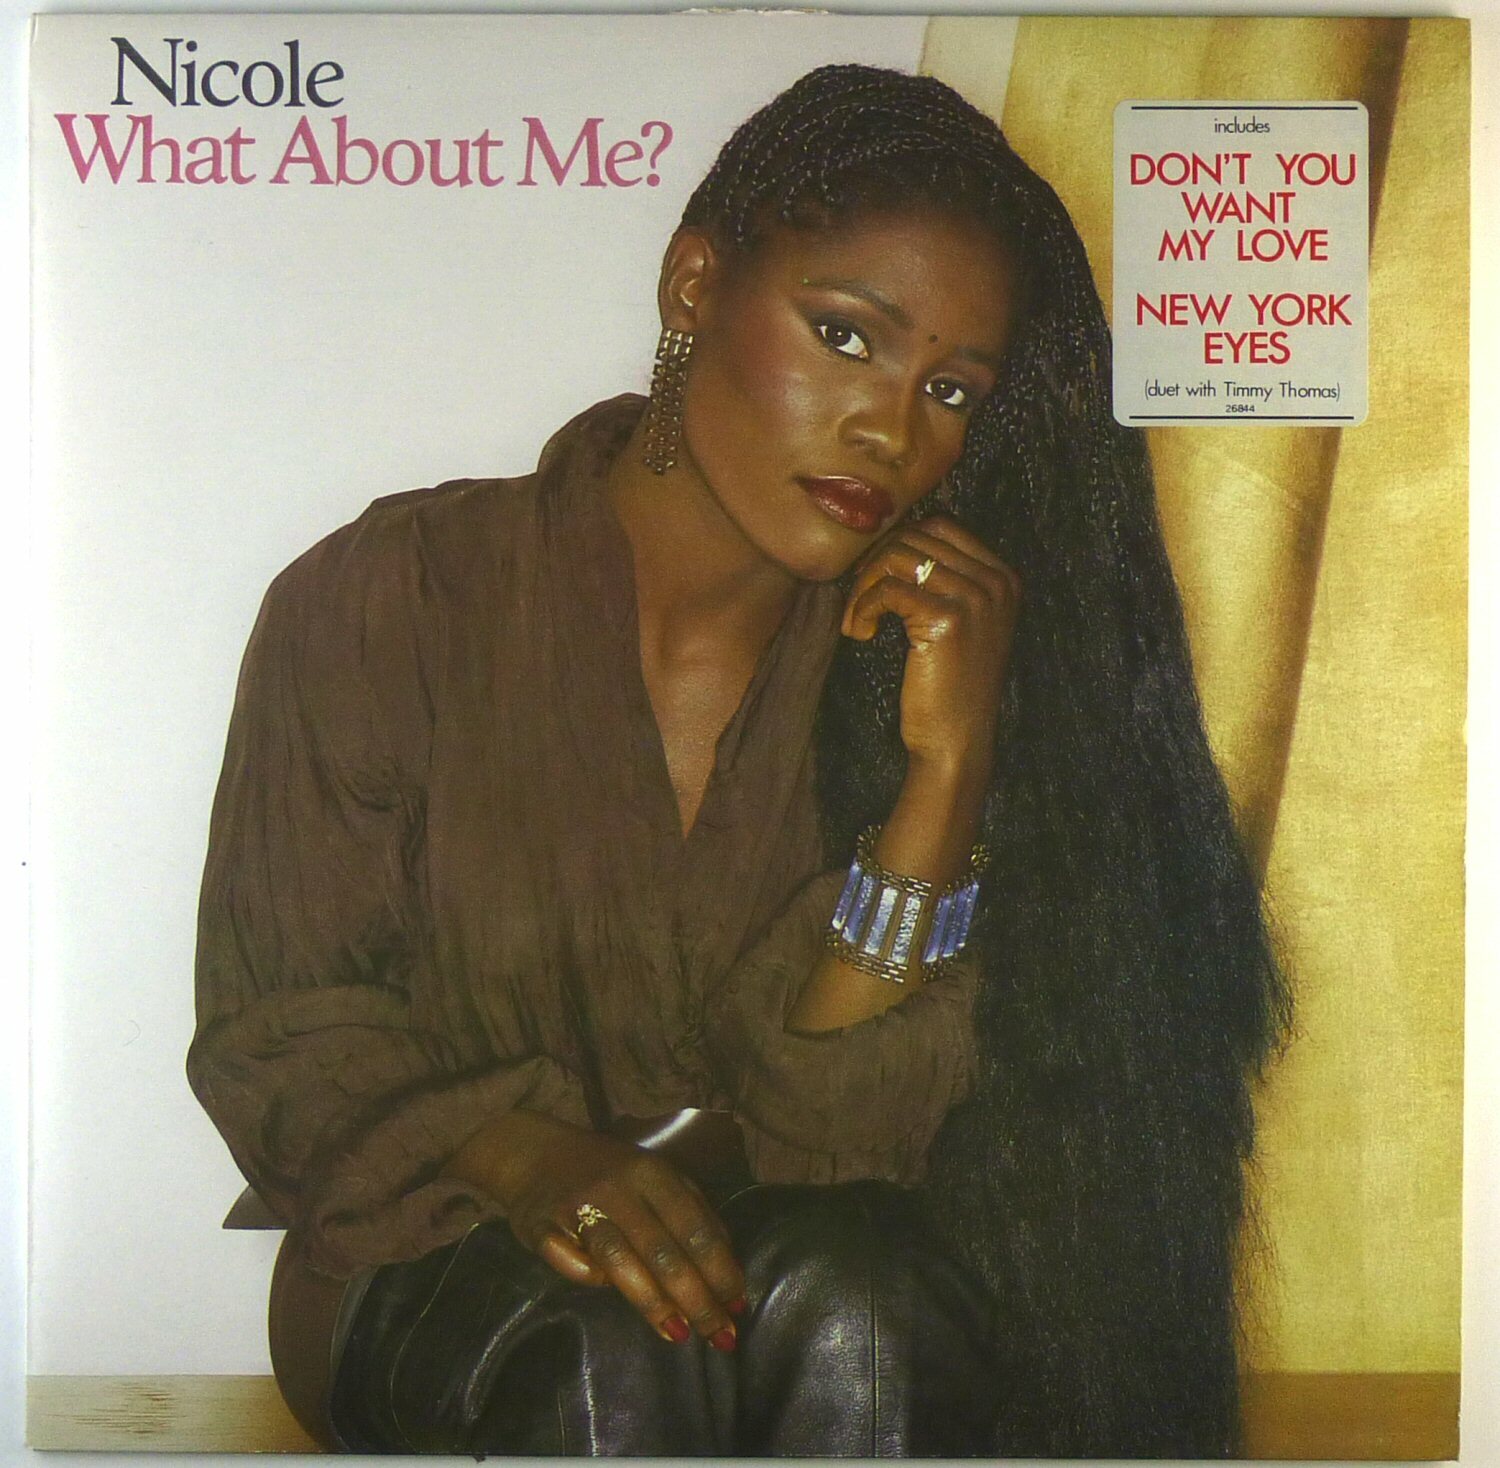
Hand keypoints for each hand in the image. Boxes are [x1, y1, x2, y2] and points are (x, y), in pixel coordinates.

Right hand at [446, 1112, 744, 1348]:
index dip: (720, 1270)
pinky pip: (569, 1260)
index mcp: (653, 1173)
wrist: (535, 1151)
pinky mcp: (541, 1224)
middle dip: (696, 1298)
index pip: (695, 1227)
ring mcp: (579, 1205)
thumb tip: (727, 1266)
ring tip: (678, 1334)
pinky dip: (587, 1277)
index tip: (738, 1307)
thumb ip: (691, 1211)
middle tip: (719, 1338)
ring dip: (653, 1301)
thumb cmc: (609, 1172)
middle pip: (663, 1250)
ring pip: (619, 1259)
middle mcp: (620, 1187)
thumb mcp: (655, 1176)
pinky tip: (607, 1295)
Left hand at [843, 516, 1020, 777]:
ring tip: (857, 618)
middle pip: (916, 536)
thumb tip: (892, 539)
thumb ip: (944, 580)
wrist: (957, 741)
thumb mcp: (960, 623)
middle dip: (875, 562)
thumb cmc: (949, 686)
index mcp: (1003, 577)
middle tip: (858, 598)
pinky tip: (859, 633)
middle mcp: (995, 582)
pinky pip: (888, 589)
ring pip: (898, 556)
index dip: (897, 542)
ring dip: (864, 585)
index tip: (874, 576)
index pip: (940, 524)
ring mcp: (975, 598)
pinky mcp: (946, 619)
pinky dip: (862, 607)